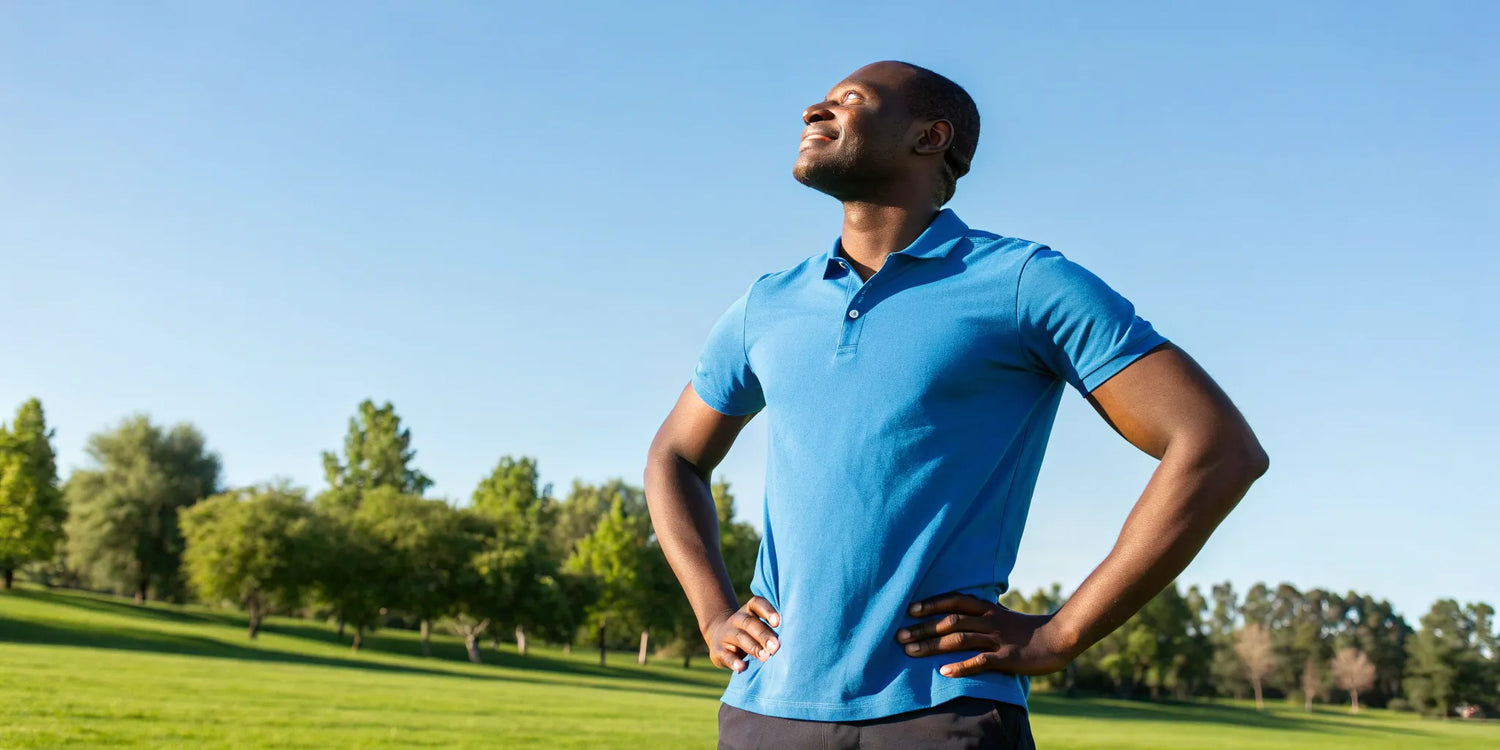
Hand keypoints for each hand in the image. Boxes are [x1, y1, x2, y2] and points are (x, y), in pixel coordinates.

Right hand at [704, 596, 780, 672]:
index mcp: (749, 610)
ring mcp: (727, 634)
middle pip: (749, 623)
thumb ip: (771, 629)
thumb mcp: (758, 624)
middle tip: (775, 647)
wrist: (718, 635)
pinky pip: (726, 655)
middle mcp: (737, 619)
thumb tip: (792, 641)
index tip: (777, 622)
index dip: (767, 611)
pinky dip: (734, 661)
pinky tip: (742, 667)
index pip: (757, 604)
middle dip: (763, 634)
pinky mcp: (718, 651)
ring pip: (739, 637)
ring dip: (753, 647)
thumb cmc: (749, 632)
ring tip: (765, 657)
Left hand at [896, 593, 1076, 676]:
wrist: (1058, 638)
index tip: (909, 609)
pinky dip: (961, 667)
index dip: (931, 604)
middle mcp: (989, 621)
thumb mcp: (1002, 614)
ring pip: (959, 639)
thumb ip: (981, 612)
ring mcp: (997, 639)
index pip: (954, 600)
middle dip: (923, 628)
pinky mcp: (1006, 658)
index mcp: (988, 608)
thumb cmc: (1026, 629)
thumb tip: (957, 610)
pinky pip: (980, 661)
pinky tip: (943, 672)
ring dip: (932, 646)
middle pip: (950, 621)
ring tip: (910, 652)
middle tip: (899, 635)